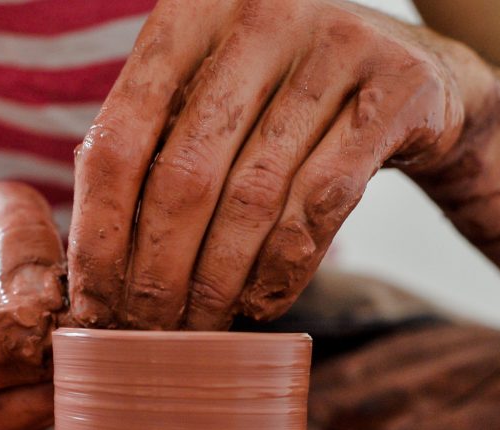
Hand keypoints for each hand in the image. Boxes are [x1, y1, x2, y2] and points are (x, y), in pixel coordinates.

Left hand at [68, 0, 482, 329]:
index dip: (97, 232)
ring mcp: (335, 44)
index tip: (89, 302)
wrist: (412, 72)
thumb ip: (151, 149)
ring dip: (217, 282)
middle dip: (156, 272)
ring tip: (199, 327)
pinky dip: (282, 269)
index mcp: (190, 14)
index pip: (118, 137)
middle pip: (183, 175)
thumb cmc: (278, 99)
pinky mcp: (396, 90)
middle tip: (144, 329)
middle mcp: (260, 15)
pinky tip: (259, 304)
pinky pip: (322, 203)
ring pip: (253, 196)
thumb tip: (87, 263)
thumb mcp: (208, 100)